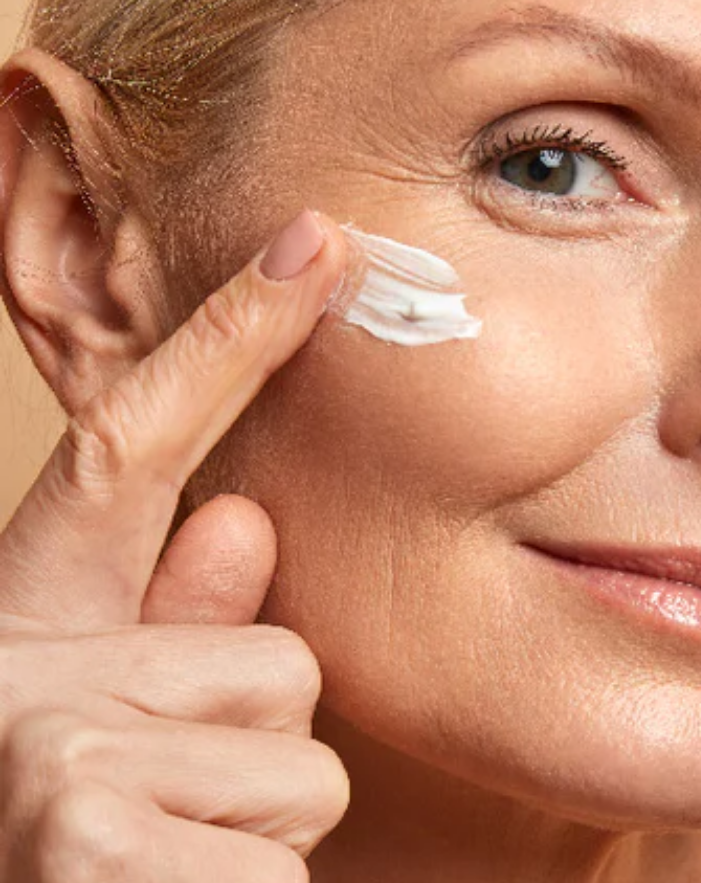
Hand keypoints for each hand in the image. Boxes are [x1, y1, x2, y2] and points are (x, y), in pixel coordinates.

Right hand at [0, 208, 350, 881]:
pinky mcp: (96, 851)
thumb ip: (172, 633)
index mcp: (30, 626)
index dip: (228, 338)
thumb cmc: (65, 850)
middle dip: (260, 749)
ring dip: (256, 834)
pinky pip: (284, 862)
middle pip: (280, 661)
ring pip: (304, 768)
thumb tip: (239, 520)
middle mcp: (26, 675)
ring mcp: (55, 763)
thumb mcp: (106, 733)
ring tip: (166, 874)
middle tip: (170, 821)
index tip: (313, 241)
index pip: (136, 446)